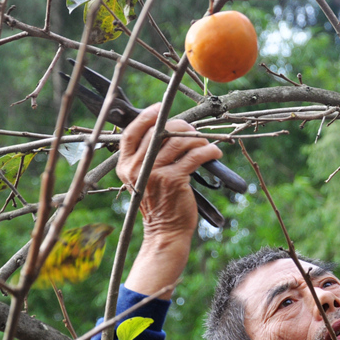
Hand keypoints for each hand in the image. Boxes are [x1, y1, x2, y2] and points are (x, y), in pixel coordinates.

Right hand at [116, 104, 222, 238]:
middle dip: (180, 127)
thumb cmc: (159, 202)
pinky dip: (208, 150)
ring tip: (205, 144)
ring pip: (179, 141)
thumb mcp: (144, 178)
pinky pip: (194, 155)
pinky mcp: (173, 179)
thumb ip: (148, 156)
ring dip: (197, 139)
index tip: (161, 108)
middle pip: (158, 132)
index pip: (131, 132)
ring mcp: (153, 173)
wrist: (165, 231)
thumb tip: (168, 128)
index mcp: (125, 166)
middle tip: (192, 131)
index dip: (146, 116)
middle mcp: (135, 168)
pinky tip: (214, 153)